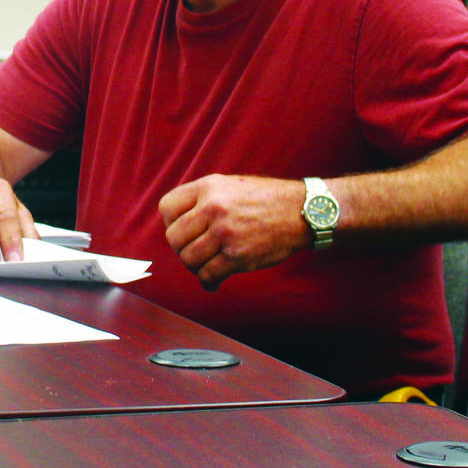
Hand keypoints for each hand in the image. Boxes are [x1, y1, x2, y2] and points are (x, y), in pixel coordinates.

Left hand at [159, 175, 309, 288]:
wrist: (301, 212)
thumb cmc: (265, 199)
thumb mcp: (229, 185)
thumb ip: (202, 198)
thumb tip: (177, 221)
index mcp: (208, 187)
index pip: (167, 208)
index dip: (171, 222)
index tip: (183, 230)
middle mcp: (213, 208)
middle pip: (174, 238)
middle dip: (181, 248)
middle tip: (195, 252)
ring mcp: (225, 233)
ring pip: (189, 259)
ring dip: (195, 267)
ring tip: (206, 265)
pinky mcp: (237, 257)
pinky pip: (208, 275)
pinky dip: (208, 282)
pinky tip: (213, 282)